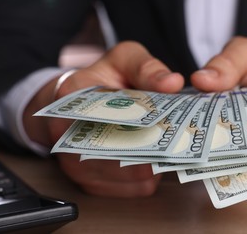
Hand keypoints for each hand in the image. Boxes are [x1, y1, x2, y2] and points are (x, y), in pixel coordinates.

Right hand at [23, 41, 183, 196]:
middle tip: (180, 135)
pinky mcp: (94, 183)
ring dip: (157, 162)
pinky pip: (135, 188)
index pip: (107, 116)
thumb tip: (173, 83)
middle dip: (155, 145)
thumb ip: (146, 68)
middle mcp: (66, 138)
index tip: (167, 121)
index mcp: (72, 98)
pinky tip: (159, 155)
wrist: (76, 104)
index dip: (143, 122)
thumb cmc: (101, 79)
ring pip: (133, 176)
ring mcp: (78, 165)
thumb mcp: (123, 59)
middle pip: (122, 154)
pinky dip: (153, 175)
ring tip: (173, 143)